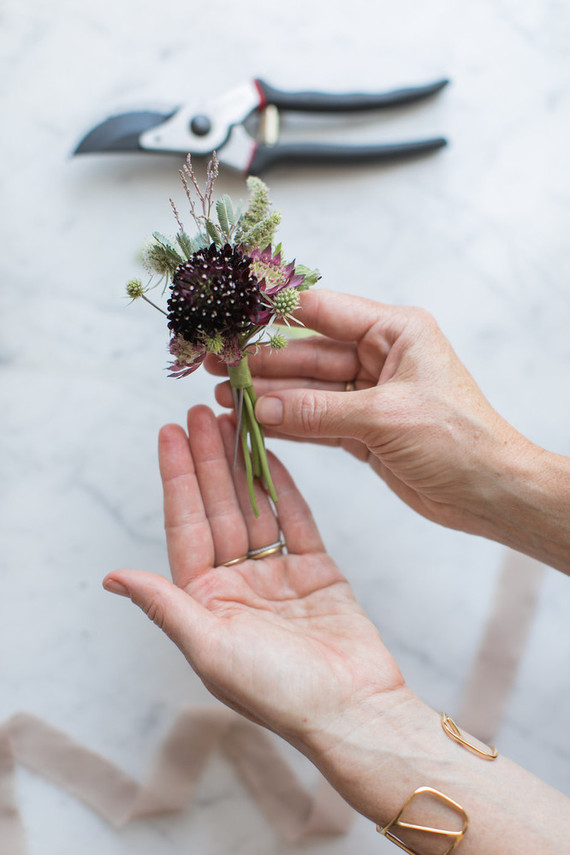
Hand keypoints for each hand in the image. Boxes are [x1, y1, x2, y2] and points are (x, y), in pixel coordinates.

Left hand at [103, 406, 404, 751]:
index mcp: (205, 600)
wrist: (353, 710)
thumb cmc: (278, 692)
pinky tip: (270, 454)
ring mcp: (277, 574)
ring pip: (254, 507)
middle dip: (207, 459)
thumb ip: (165, 604)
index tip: (169, 434)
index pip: (186, 526)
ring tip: (233, 420)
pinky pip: (296, 519)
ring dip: (242, 465)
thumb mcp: (210, 649)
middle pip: (218, 508)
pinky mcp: (316, 571)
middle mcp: (237, 583)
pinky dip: (284, 487)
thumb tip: (111, 576)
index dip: (177, 478)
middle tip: (200, 411)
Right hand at [207, 290, 531, 536]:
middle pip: (308, 353)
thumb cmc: (458, 440)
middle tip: (217, 364)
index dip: (276, 313)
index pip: (324, 312)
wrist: (488, 492)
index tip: (234, 315)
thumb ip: (317, 412)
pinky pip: (315, 420)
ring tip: (223, 395)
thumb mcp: (383, 418)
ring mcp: (368, 395)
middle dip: (263, 362)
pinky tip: (253, 420)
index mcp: (394, 332)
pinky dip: (286, 423)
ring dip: (268, 394)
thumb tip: (260, 406)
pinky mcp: (363, 430)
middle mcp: (379, 357)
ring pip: (307, 390)